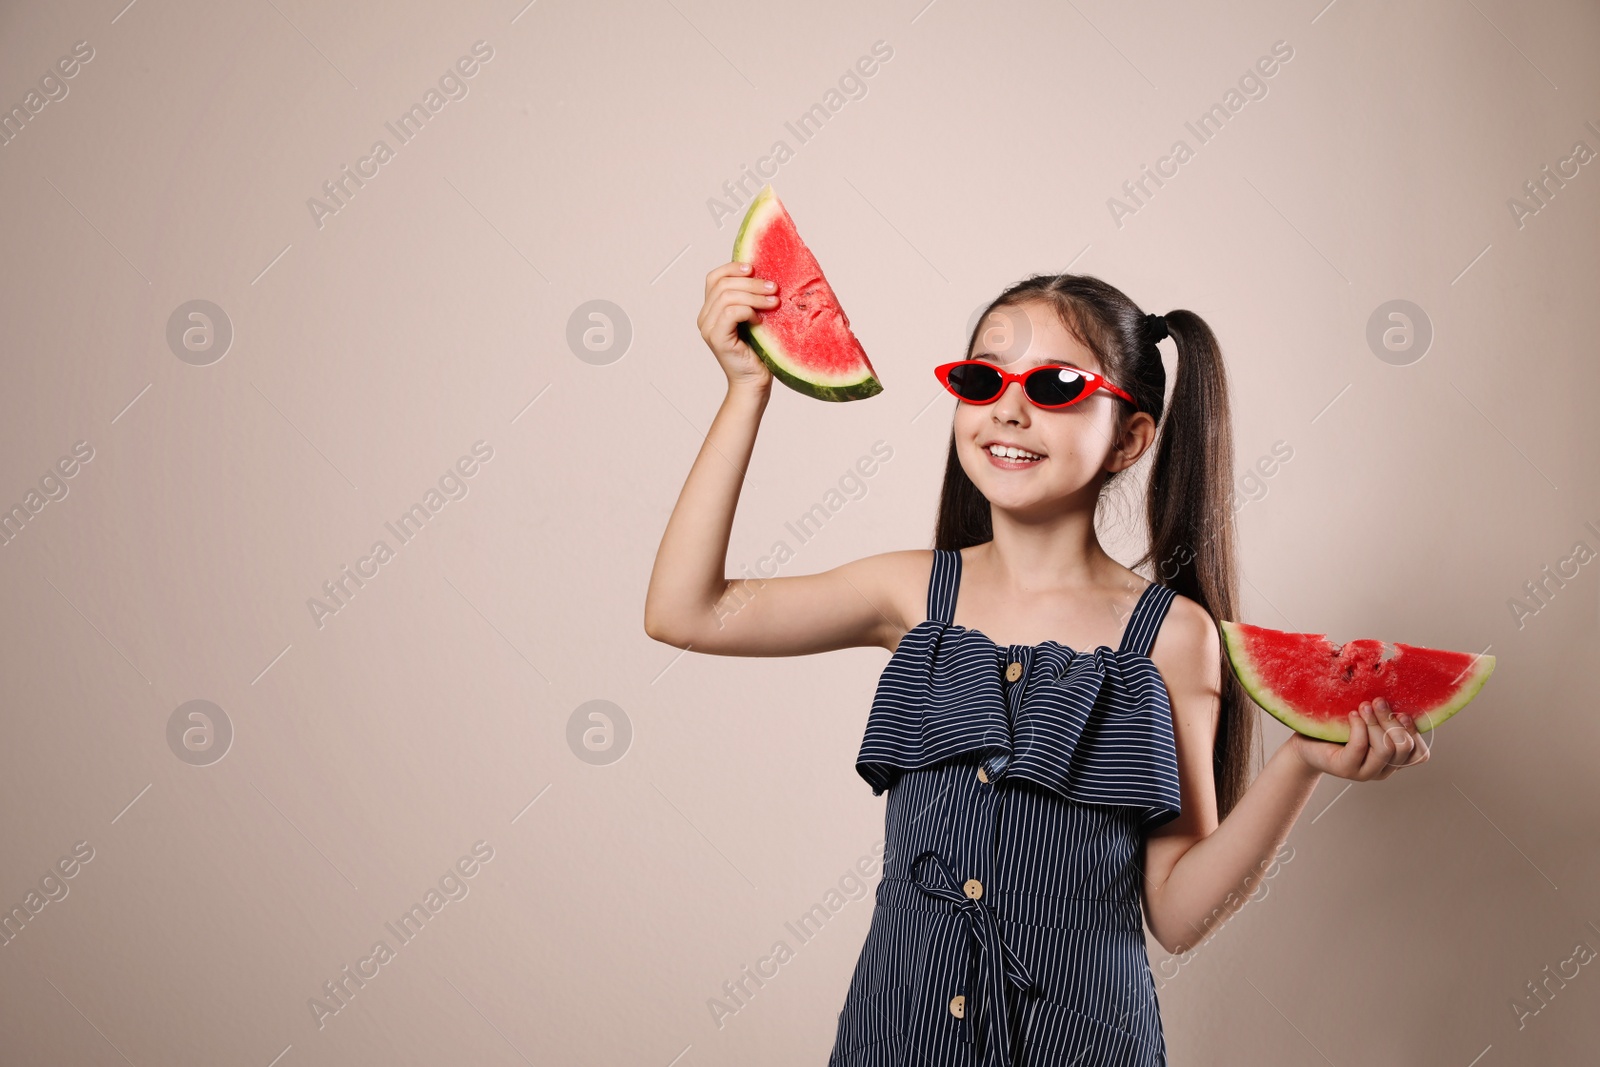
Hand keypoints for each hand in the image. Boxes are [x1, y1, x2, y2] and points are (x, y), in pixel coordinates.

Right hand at [698, 261, 775, 390]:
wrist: (754, 382)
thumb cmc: (758, 352)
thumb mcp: (754, 318)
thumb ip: (750, 299)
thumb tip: (765, 274)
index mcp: (711, 310)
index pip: (714, 278)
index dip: (732, 268)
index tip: (754, 267)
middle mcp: (705, 318)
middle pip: (723, 284)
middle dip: (751, 283)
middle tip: (774, 288)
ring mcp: (708, 328)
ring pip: (727, 296)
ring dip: (754, 295)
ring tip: (774, 301)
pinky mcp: (717, 338)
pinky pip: (731, 312)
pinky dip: (748, 311)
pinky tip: (760, 320)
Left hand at [1288, 698, 1429, 780]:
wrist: (1306, 744)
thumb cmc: (1338, 729)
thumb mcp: (1367, 720)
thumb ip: (1384, 714)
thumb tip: (1396, 686)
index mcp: (1394, 759)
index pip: (1419, 754)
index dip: (1415, 733)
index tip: (1402, 711)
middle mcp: (1383, 769)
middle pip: (1403, 747)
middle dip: (1392, 721)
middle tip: (1377, 701)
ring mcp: (1365, 772)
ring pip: (1386, 749)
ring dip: (1376, 723)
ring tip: (1363, 707)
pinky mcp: (1345, 769)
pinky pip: (1360, 748)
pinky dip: (1358, 728)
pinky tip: (1351, 716)